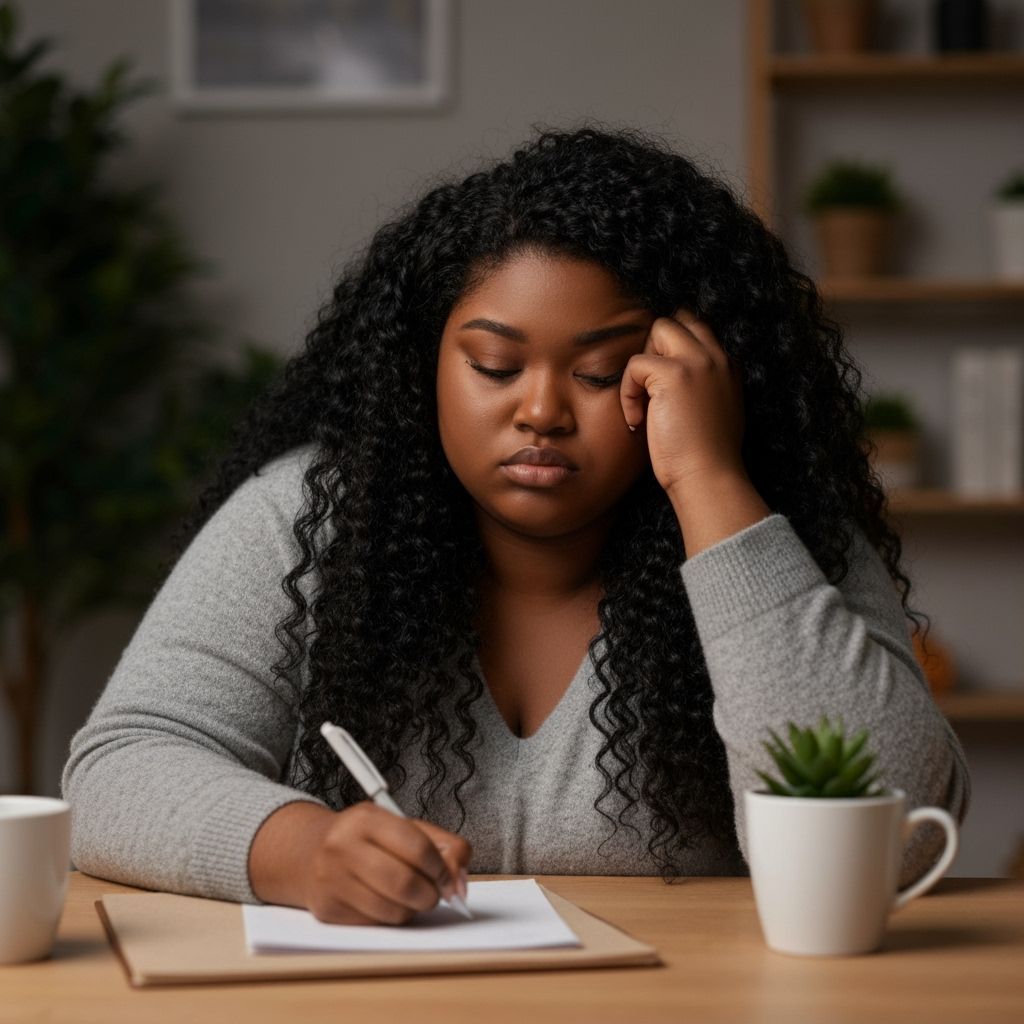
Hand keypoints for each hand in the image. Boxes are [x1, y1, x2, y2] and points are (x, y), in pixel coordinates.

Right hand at [300, 801, 470, 924]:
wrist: (309, 852)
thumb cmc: (366, 839)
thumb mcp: (403, 826)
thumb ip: (443, 846)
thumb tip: (460, 883)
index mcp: (367, 818)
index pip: (418, 847)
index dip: (442, 868)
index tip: (448, 877)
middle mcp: (344, 846)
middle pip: (405, 883)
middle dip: (431, 895)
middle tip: (434, 893)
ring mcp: (332, 879)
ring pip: (393, 910)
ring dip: (412, 909)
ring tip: (409, 896)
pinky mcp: (328, 909)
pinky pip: (376, 923)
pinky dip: (390, 917)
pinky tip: (385, 901)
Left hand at [620, 308, 746, 498]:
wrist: (708, 478)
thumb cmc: (705, 457)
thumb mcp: (713, 411)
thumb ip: (701, 386)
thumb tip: (666, 378)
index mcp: (728, 365)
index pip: (696, 329)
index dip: (671, 350)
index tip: (659, 387)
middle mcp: (717, 357)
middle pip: (677, 321)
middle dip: (656, 349)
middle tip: (651, 392)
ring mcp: (698, 362)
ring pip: (659, 329)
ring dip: (644, 364)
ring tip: (646, 404)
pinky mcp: (673, 375)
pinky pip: (635, 364)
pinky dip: (628, 393)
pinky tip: (638, 421)